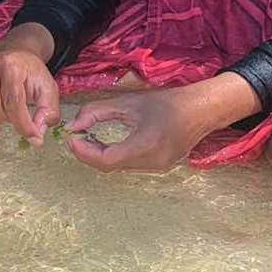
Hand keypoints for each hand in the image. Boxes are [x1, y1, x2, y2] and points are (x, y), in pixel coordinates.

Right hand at [0, 41, 60, 145]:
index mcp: (9, 65)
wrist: (13, 57)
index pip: (13, 101)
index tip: (35, 138)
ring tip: (7, 116)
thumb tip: (37, 132)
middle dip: (9, 120)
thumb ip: (48, 110)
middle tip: (20, 119)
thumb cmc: (31, 74)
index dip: (24, 124)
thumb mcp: (49, 88)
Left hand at [65, 82, 221, 172]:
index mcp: (145, 145)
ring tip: (87, 139)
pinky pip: (129, 166)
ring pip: (119, 169)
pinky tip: (105, 144)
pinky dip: (113, 157)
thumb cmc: (165, 103)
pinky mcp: (160, 167)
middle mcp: (153, 162)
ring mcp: (158, 168)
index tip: (71, 139)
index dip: (84, 152)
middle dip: (88, 154)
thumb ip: (95, 112)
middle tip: (74, 138)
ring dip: (99, 157)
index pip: (107, 160)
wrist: (200, 111)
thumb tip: (72, 126)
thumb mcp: (127, 102)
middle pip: (110, 167)